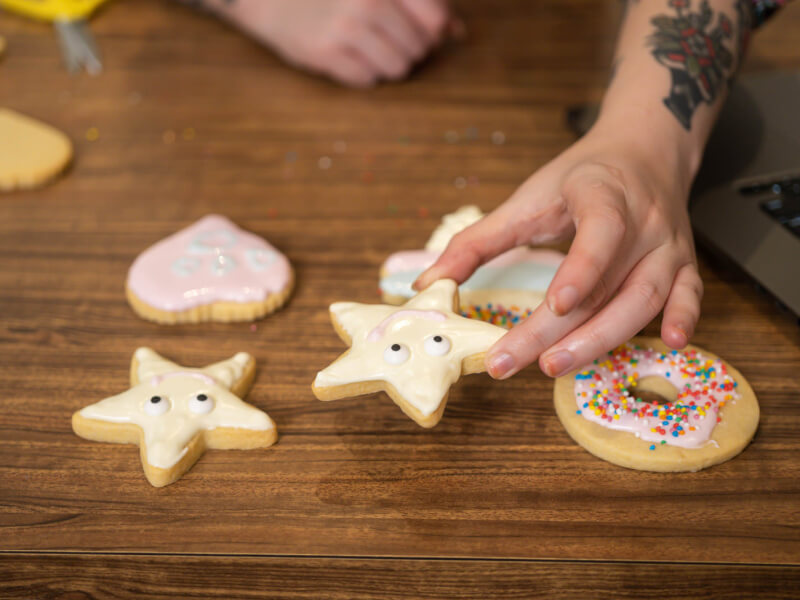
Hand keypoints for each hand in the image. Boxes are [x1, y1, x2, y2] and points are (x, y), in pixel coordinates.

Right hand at [218, 0, 457, 86]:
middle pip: (419, 48)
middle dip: (409, 50)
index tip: (419, 30)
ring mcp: (344, 29)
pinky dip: (363, 74)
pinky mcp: (324, 54)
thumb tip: (458, 33)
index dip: (432, 31)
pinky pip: (367, 81)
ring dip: (389, 65)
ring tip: (369, 50)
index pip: (434, 18)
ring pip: (398, 68)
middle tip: (385, 40)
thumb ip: (418, 3)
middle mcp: (367, 2)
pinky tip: (347, 57)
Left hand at [413, 123, 702, 378]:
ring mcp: (668, 244)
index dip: (582, 270)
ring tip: (560, 367)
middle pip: (612, 283)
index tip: (556, 305)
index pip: (600, 232)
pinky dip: (685, 317)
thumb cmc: (580, 177)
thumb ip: (476, 241)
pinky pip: (691, 293)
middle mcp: (644, 221)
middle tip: (528, 363)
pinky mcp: (684, 262)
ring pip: (646, 298)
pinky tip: (673, 344)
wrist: (644, 149)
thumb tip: (429, 283)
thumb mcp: (526, 198)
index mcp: (603, 194)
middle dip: (568, 330)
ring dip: (606, 338)